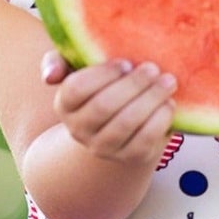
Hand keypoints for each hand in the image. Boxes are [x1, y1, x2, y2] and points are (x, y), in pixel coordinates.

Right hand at [48, 53, 177, 165]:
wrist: (120, 124)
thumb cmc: (102, 86)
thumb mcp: (79, 68)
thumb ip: (60, 61)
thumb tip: (49, 76)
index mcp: (64, 104)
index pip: (76, 89)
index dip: (102, 75)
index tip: (125, 62)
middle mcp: (79, 130)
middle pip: (104, 106)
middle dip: (132, 85)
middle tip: (152, 68)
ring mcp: (103, 147)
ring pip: (126, 123)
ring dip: (150, 100)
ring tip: (167, 82)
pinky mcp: (128, 157)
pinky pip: (145, 139)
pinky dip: (160, 119)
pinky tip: (169, 104)